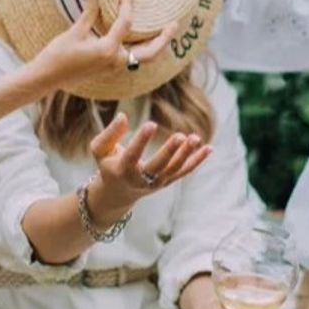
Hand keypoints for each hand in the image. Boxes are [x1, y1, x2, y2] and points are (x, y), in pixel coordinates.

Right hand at [32, 0, 175, 89]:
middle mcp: (115, 61)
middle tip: (175, 24)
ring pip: (144, 59)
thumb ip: (90, 11)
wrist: (46, 78)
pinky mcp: (109, 70)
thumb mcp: (75, 31)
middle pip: (150, 52)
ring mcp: (113, 68)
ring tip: (166, 32)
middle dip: (164, 38)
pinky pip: (133, 60)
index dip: (128, 4)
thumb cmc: (57, 55)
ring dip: (156, 47)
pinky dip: (143, 51)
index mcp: (107, 50)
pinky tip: (144, 40)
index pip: (125, 23)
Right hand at [85, 112, 211, 223]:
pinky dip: (197, 161)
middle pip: (158, 166)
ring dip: (186, 155)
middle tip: (182, 136)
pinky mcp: (168, 181)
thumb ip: (109, 133)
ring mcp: (157, 182)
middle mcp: (141, 179)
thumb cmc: (108, 165)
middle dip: (170, 152)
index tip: (150, 124)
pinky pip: (184, 171)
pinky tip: (209, 148)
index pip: (132, 155)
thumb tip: (123, 115)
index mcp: (122, 170)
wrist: (118, 193)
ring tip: (196, 138)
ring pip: (174, 169)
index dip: (141, 140)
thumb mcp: (100, 150)